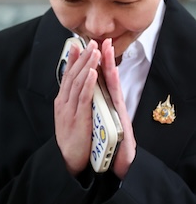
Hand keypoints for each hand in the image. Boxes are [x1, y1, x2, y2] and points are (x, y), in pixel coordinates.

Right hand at [54, 39, 99, 175]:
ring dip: (86, 66)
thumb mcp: (70, 118)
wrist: (69, 160)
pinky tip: (91, 73)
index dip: (72, 60)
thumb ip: (74, 102)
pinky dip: (87, 84)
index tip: (77, 44)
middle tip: (90, 42)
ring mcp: (68, 110)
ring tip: (94, 51)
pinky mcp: (77, 118)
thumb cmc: (73, 140)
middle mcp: (63, 103)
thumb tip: (78, 89)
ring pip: (77, 83)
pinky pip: (83, 98)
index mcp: (62, 102)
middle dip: (81, 58)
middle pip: (72, 76)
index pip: (67, 76)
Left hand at [99, 38, 135, 178]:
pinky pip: (114, 98)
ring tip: (106, 47)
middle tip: (102, 39)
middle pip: (105, 77)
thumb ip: (90, 108)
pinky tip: (107, 72)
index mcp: (100, 104)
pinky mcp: (120, 118)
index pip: (94, 80)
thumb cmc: (102, 144)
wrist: (114, 164)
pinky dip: (110, 83)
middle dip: (103, 58)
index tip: (87, 48)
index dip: (91, 64)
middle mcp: (109, 104)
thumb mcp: (91, 122)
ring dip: (108, 64)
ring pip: (112, 83)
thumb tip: (83, 97)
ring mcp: (116, 110)